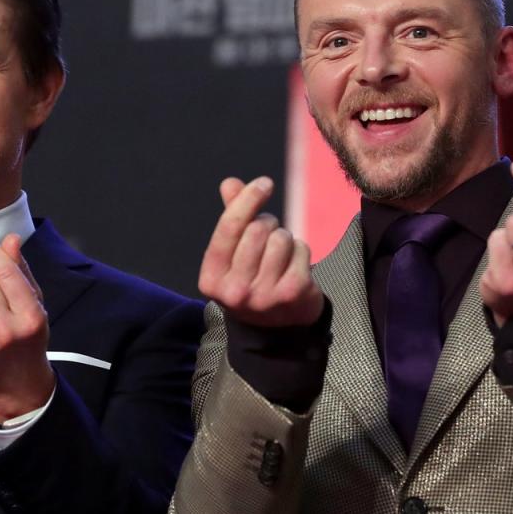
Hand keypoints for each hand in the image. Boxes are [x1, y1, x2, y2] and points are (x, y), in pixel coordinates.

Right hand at [198, 176, 322, 326]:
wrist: (275, 330)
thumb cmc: (249, 281)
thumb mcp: (232, 255)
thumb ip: (232, 218)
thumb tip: (230, 183)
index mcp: (211, 279)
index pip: (229, 227)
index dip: (247, 199)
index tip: (264, 183)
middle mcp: (234, 291)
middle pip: (257, 230)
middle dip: (267, 224)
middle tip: (268, 236)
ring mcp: (264, 296)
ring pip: (281, 238)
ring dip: (285, 238)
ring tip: (279, 255)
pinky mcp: (292, 294)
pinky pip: (301, 250)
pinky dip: (301, 251)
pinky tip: (294, 266)